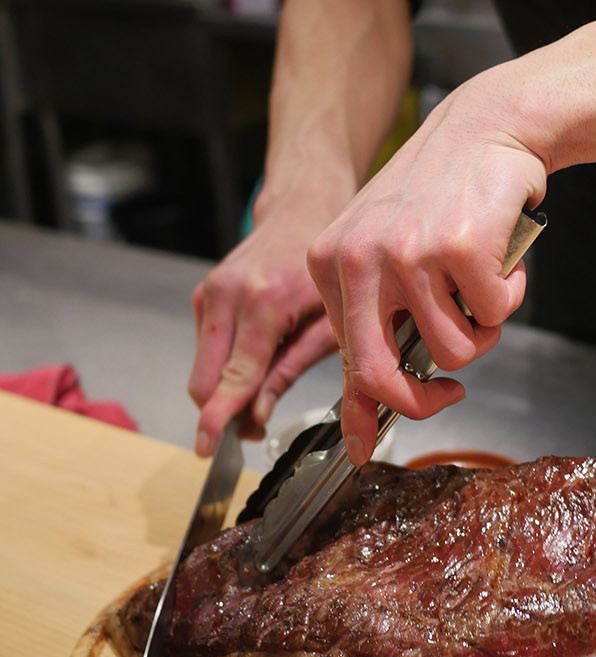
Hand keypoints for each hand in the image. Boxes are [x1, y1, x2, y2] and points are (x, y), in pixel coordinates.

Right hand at [188, 203, 338, 455]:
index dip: (220, 417)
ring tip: (263, 392)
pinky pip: (205, 349)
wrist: (304, 209)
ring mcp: (210, 292)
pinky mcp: (203, 293)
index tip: (206, 447)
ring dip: (224, 392)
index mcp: (264, 301)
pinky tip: (256, 359)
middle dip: (221, 413)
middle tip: (253, 429)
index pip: (235, 375)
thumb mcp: (331, 323)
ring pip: (202, 369)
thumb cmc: (329, 266)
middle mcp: (228, 295)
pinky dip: (223, 367)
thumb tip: (257, 414)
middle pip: (205, 380)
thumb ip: (292, 369)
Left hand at [307, 73, 546, 462]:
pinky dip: (510, 294)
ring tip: (482, 280)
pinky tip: (501, 257)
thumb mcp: (385, 252)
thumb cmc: (442, 193)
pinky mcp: (458, 248)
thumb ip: (374, 323)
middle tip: (451, 390)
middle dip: (422, 400)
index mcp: (330, 262)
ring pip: (454, 349)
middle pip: (380, 374)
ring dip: (482, 327)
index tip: (366, 443)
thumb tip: (367, 414)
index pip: (343, 359)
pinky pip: (495, 314)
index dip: (363, 412)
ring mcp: (406, 253)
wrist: (487, 125)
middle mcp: (358, 259)